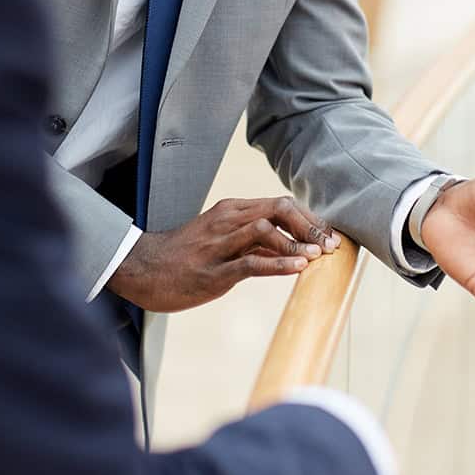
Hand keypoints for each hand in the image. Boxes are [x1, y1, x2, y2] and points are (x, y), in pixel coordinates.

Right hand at [108, 195, 339, 311]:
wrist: (143, 269)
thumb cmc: (186, 255)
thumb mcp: (222, 240)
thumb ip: (254, 241)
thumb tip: (292, 249)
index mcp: (233, 210)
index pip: (281, 204)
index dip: (310, 219)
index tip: (330, 235)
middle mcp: (229, 220)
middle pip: (280, 209)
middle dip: (311, 226)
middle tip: (331, 245)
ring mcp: (220, 244)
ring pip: (267, 229)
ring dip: (298, 242)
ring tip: (318, 256)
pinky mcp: (214, 271)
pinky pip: (251, 262)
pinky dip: (278, 263)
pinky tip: (297, 268)